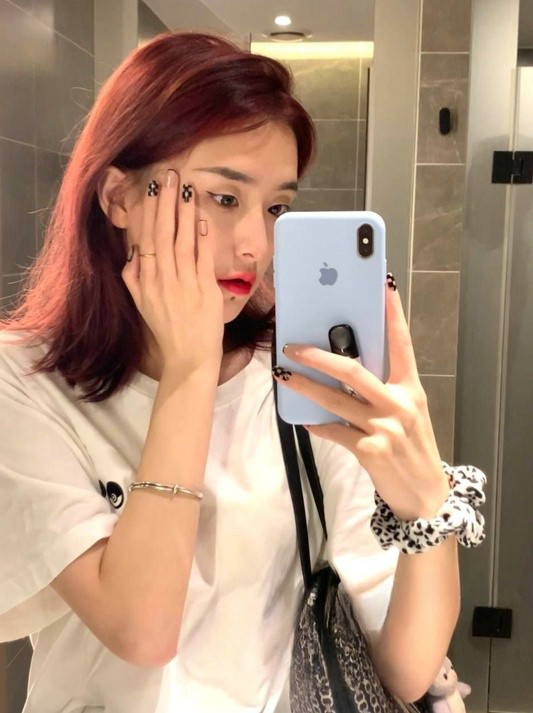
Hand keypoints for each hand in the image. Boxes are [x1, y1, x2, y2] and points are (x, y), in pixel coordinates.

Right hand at [122, 170, 223, 377]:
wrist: (188, 357)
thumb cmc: (166, 329)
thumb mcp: (141, 304)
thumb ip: (133, 278)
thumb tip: (133, 252)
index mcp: (146, 281)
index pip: (147, 239)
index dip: (150, 212)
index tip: (152, 189)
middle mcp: (163, 279)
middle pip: (163, 234)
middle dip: (166, 204)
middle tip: (169, 177)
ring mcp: (184, 284)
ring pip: (182, 242)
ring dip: (184, 213)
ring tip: (186, 189)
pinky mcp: (205, 290)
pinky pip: (203, 258)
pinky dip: (202, 238)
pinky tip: (202, 218)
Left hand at [273, 283, 449, 520]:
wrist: (426, 496)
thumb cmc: (414, 449)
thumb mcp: (408, 414)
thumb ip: (384, 392)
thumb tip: (344, 371)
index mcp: (411, 390)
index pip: (402, 344)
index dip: (392, 314)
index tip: (383, 285)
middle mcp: (399, 404)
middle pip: (354, 371)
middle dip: (320, 357)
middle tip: (293, 346)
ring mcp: (384, 427)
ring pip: (336, 400)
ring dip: (306, 387)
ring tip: (283, 375)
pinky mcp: (370, 450)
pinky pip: (335, 432)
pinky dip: (318, 426)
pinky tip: (305, 421)